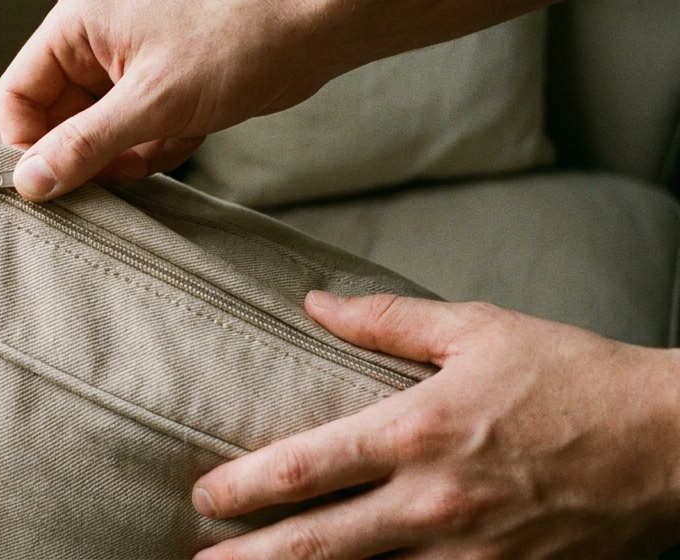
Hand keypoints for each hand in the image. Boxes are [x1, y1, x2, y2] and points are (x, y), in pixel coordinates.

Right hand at [0, 0, 343, 201]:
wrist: (309, 30)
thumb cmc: (231, 47)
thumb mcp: (150, 105)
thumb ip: (82, 146)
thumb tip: (28, 182)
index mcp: (75, 26)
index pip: (17, 94)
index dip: (30, 143)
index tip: (58, 182)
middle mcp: (93, 39)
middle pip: (55, 117)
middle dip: (88, 153)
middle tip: (120, 174)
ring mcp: (127, 62)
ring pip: (96, 130)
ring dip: (126, 154)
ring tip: (164, 147)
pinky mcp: (159, 83)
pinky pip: (132, 131)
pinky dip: (155, 146)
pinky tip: (189, 136)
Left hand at [192, 292, 679, 558]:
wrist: (672, 441)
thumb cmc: (572, 376)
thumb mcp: (476, 329)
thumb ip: (386, 321)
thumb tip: (314, 302)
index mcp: (418, 430)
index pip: (307, 465)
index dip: (244, 486)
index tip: (203, 495)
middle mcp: (433, 501)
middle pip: (318, 545)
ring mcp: (469, 555)